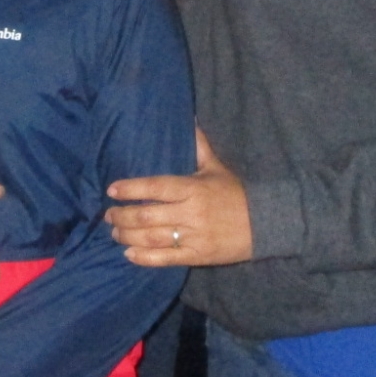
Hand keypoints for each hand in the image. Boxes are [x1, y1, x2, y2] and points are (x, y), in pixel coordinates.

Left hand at [104, 129, 253, 266]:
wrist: (266, 224)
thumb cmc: (236, 193)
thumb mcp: (217, 167)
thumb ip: (199, 146)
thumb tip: (190, 118)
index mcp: (193, 188)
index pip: (156, 187)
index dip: (131, 189)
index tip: (111, 190)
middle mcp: (191, 212)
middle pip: (147, 215)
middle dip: (123, 216)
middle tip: (109, 215)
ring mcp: (194, 236)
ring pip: (152, 237)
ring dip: (128, 236)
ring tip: (115, 232)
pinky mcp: (197, 256)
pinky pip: (166, 258)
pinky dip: (144, 257)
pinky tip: (129, 254)